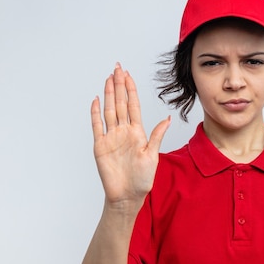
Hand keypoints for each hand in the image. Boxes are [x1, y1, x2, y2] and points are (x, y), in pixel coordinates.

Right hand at [91, 63, 170, 205]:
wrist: (127, 196)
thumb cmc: (142, 179)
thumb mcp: (152, 156)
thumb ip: (157, 135)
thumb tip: (167, 118)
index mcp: (137, 132)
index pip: (133, 106)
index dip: (131, 89)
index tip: (128, 74)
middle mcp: (123, 132)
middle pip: (120, 103)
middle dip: (119, 85)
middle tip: (117, 68)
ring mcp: (111, 138)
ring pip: (109, 111)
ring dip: (109, 94)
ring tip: (108, 78)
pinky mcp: (100, 146)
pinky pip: (97, 126)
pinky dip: (95, 113)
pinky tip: (96, 100)